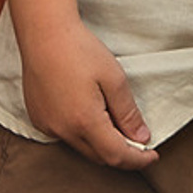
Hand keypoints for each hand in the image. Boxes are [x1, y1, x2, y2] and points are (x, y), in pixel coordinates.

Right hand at [19, 16, 156, 169]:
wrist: (44, 32)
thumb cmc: (79, 49)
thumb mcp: (113, 77)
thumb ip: (128, 112)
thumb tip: (141, 138)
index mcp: (85, 121)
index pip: (117, 156)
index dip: (138, 160)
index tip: (153, 156)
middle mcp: (63, 130)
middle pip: (99, 156)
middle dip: (120, 152)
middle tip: (136, 138)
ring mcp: (48, 126)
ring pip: (81, 147)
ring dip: (99, 143)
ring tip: (112, 120)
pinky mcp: (38, 118)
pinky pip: (64, 136)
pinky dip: (80, 133)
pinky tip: (86, 113)